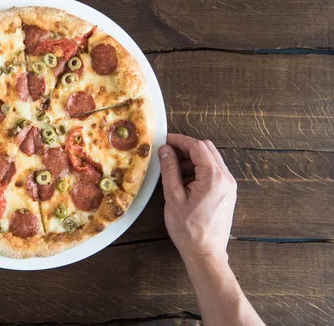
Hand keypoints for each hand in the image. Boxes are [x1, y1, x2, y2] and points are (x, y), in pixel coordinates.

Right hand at [158, 134, 236, 262]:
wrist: (205, 253)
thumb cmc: (188, 229)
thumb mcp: (173, 197)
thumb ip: (170, 170)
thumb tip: (165, 150)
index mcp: (213, 177)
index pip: (197, 146)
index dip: (179, 140)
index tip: (164, 141)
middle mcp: (226, 178)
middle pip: (207, 149)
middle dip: (186, 148)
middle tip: (167, 154)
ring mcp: (229, 185)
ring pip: (211, 159)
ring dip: (192, 160)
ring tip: (174, 172)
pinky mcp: (227, 192)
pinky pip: (214, 172)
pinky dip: (199, 170)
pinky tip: (185, 182)